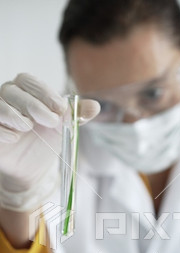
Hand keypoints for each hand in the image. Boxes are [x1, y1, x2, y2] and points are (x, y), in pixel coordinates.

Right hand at [0, 73, 99, 211]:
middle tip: (51, 121)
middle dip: (34, 104)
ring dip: (16, 116)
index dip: (45, 93)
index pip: (30, 82)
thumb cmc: (45, 141)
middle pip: (13, 90)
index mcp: (26, 91)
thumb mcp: (63, 127)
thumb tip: (95, 106)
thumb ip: (76, 115)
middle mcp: (8, 98)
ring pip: (0, 105)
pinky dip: (3, 130)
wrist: (32, 168)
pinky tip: (15, 138)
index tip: (60, 109)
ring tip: (28, 127)